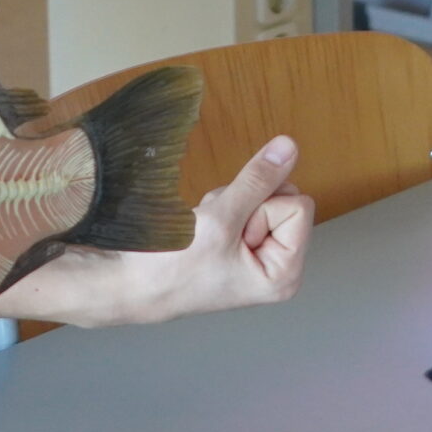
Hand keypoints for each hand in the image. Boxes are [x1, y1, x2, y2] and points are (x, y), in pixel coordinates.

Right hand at [0, 136, 314, 326]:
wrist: (132, 285)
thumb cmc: (174, 266)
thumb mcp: (220, 219)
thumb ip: (257, 180)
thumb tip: (290, 146)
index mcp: (286, 273)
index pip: (298, 206)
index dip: (262, 209)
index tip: (231, 235)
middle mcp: (281, 266)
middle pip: (285, 198)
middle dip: (249, 202)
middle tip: (218, 230)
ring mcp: (261, 256)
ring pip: (263, 197)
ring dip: (231, 203)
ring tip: (207, 232)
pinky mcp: (243, 245)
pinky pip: (246, 203)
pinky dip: (222, 208)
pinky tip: (204, 230)